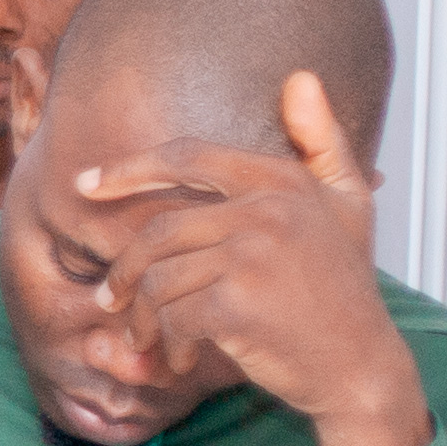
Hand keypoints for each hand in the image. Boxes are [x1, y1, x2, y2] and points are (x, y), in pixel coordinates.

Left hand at [77, 73, 428, 445]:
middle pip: (157, 230)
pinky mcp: (238, 302)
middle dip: (124, 271)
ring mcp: (254, 254)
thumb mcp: (347, 206)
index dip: (129, 169)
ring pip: (157, 278)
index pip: (187, 157)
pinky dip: (167, 344)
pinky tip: (181, 359)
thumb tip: (300, 77)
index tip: (85, 185)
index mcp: (284, 180)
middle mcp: (269, 209)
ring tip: (148, 338)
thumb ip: (322, 142)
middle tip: (110, 299)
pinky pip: (171, 316)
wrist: (361, 368)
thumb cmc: (343, 289)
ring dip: (143, 317)